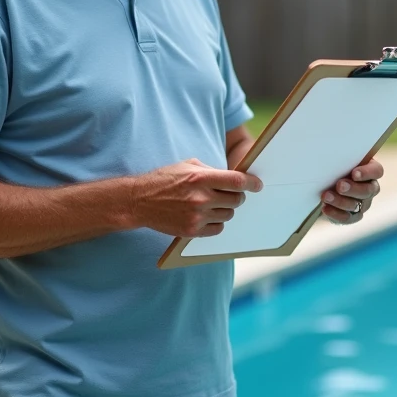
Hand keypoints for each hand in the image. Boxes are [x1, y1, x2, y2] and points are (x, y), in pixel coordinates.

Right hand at [134, 159, 262, 237]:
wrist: (139, 201)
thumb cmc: (164, 179)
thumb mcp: (188, 165)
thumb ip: (211, 171)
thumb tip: (234, 178)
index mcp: (200, 177)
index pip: (237, 181)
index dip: (251, 183)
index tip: (257, 185)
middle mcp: (200, 197)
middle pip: (236, 200)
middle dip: (236, 196)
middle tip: (229, 194)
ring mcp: (196, 216)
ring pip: (228, 215)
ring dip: (226, 210)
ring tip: (213, 204)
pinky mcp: (192, 231)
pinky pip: (218, 229)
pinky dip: (216, 223)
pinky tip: (207, 216)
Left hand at [321, 158, 383, 225]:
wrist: (324, 184)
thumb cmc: (334, 166)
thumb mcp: (337, 157)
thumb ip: (339, 154)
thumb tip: (328, 145)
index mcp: (370, 170)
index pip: (377, 171)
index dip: (367, 173)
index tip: (354, 173)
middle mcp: (370, 188)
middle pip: (369, 190)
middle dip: (353, 188)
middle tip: (339, 185)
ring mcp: (363, 203)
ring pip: (357, 205)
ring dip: (341, 201)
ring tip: (326, 196)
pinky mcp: (353, 216)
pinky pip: (348, 218)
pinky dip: (336, 214)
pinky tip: (325, 208)